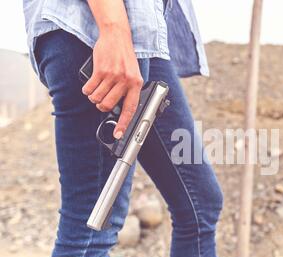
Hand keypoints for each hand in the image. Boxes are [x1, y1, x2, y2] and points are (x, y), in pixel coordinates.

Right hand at [82, 0, 143, 139]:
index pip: (130, 109)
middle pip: (108, 106)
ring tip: (96, 89)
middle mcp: (125, 81)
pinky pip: (89, 89)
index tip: (117, 134)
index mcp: (136, 84)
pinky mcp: (100, 71)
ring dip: (93, 97)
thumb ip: (128, 90)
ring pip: (97, 99)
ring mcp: (113, 76)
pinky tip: (90, 84)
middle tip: (101, 100)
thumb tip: (119, 109)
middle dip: (101, 106)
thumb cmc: (124, 57)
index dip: (123, 124)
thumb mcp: (132, 74)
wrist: (117, 36)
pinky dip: (87, 90)